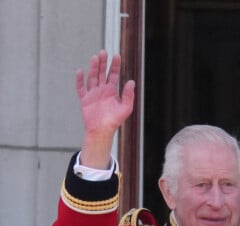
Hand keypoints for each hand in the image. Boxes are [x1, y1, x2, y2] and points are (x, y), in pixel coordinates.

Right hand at [76, 50, 134, 167]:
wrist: (102, 131)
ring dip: (93, 68)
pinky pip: (81, 88)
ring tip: (95, 58)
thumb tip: (131, 81)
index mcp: (112, 91)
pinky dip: (79, 80)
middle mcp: (102, 90)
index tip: (116, 55)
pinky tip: (80, 71)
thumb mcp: (125, 108)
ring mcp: (93, 94)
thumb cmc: (114, 121)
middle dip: (103, 63)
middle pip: (102, 73)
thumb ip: (128, 95)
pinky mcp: (84, 99)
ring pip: (92, 77)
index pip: (114, 75)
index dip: (115, 65)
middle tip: (103, 52)